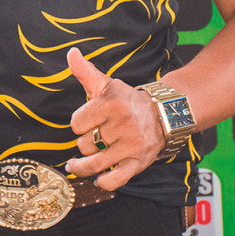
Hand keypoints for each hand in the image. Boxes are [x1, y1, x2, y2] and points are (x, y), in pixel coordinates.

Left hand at [64, 47, 165, 189]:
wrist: (163, 115)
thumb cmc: (127, 101)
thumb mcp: (107, 84)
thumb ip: (85, 72)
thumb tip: (71, 53)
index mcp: (112, 104)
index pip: (77, 123)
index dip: (78, 123)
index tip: (87, 121)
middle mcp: (122, 125)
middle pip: (84, 144)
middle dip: (85, 142)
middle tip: (94, 137)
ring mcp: (131, 146)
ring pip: (94, 164)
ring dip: (82, 167)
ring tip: (76, 165)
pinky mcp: (138, 163)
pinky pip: (114, 180)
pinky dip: (102, 182)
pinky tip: (97, 179)